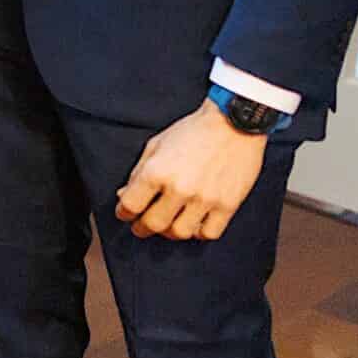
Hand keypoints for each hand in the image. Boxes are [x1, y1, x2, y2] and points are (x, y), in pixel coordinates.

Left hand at [114, 100, 269, 240]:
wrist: (233, 123)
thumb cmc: (193, 131)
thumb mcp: (156, 145)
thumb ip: (138, 173)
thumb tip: (124, 196)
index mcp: (157, 172)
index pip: (130, 206)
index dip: (123, 212)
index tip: (125, 213)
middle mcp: (180, 188)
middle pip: (153, 225)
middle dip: (142, 227)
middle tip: (142, 225)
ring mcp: (205, 199)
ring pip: (180, 233)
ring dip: (170, 231)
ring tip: (168, 223)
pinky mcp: (228, 205)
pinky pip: (208, 233)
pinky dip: (198, 232)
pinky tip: (194, 221)